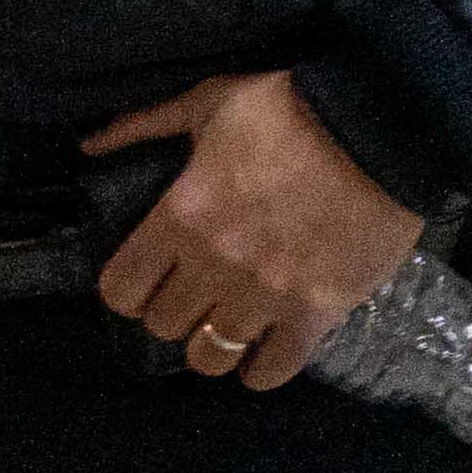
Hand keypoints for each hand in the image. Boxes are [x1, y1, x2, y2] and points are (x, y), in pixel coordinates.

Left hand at [86, 73, 423, 392]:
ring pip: (210, 358)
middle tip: (198, 297)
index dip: (130, 290)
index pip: (121, 290)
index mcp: (181, 217)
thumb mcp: (211, 101)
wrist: (381, 129)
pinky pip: (272, 371)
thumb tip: (90, 146)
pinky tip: (267, 350)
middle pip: (165, 327)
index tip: (149, 281)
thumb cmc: (292, 110)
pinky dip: (263, 368)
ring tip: (231, 327)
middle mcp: (214, 265)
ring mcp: (264, 295)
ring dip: (215, 345)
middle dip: (175, 313)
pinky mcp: (315, 312)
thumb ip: (147, 125)